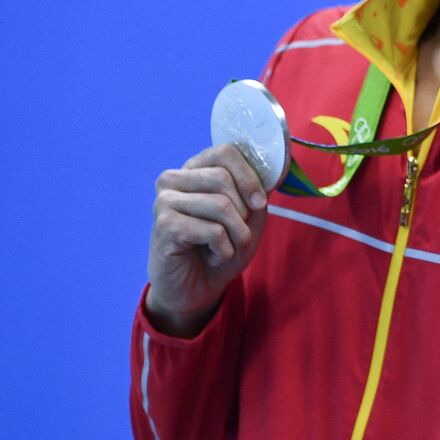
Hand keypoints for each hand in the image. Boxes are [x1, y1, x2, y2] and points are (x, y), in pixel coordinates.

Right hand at [145, 144, 268, 336]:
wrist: (199, 288)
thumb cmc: (224, 246)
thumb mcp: (250, 214)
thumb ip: (258, 188)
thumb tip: (275, 166)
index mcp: (195, 169)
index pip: (226, 151)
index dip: (249, 176)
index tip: (260, 203)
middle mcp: (174, 179)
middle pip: (223, 178)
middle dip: (244, 213)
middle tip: (238, 234)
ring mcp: (164, 201)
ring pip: (221, 205)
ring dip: (237, 235)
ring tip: (225, 248)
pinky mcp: (164, 225)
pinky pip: (213, 230)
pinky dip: (224, 249)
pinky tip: (211, 256)